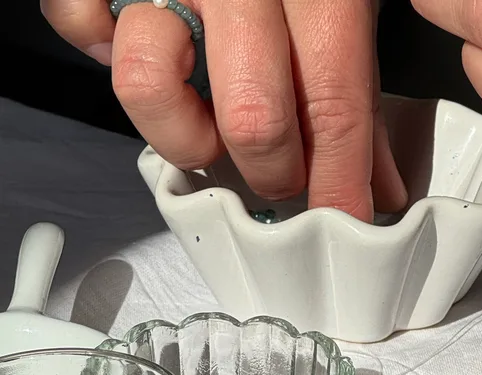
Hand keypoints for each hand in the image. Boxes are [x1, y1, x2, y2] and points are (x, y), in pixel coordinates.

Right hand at [40, 0, 407, 222]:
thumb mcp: (342, 10)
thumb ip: (356, 94)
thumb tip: (382, 186)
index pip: (334, 103)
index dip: (339, 179)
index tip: (341, 224)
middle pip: (251, 114)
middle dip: (271, 174)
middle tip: (280, 180)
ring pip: (149, 82)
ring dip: (184, 136)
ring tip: (209, 131)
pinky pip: (79, 28)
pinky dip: (99, 48)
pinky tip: (149, 51)